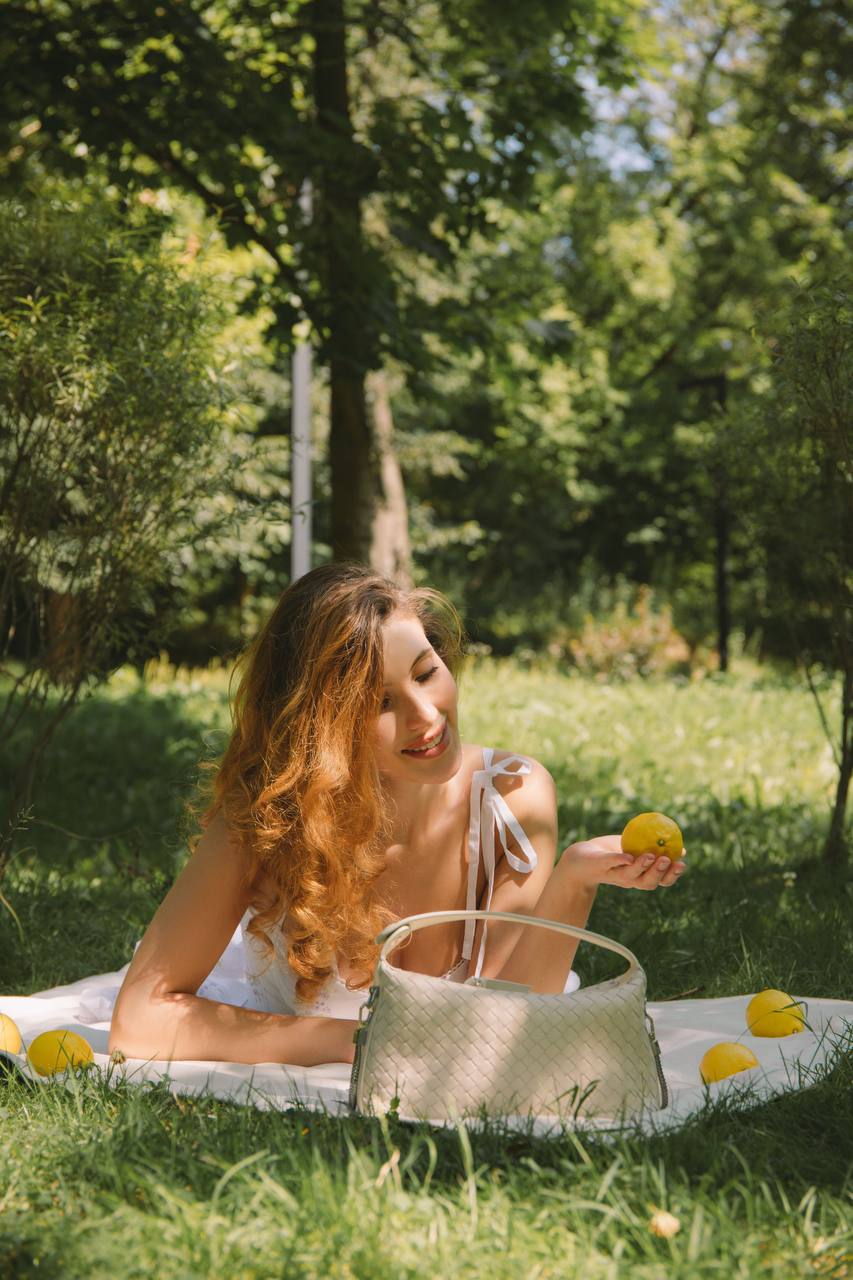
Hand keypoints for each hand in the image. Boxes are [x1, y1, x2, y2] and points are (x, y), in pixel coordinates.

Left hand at [560, 834, 686, 891]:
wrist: (580, 860)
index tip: (682, 864)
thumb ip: (655, 850)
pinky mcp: (598, 866)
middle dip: (659, 872)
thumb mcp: (636, 850)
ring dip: (641, 867)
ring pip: (630, 875)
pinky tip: (627, 856)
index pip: (660, 880)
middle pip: (647, 882)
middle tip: (668, 860)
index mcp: (640, 876)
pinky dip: (618, 861)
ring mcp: (613, 874)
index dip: (672, 875)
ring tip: (650, 856)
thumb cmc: (612, 854)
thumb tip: (681, 849)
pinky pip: (609, 863)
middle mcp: (629, 880)